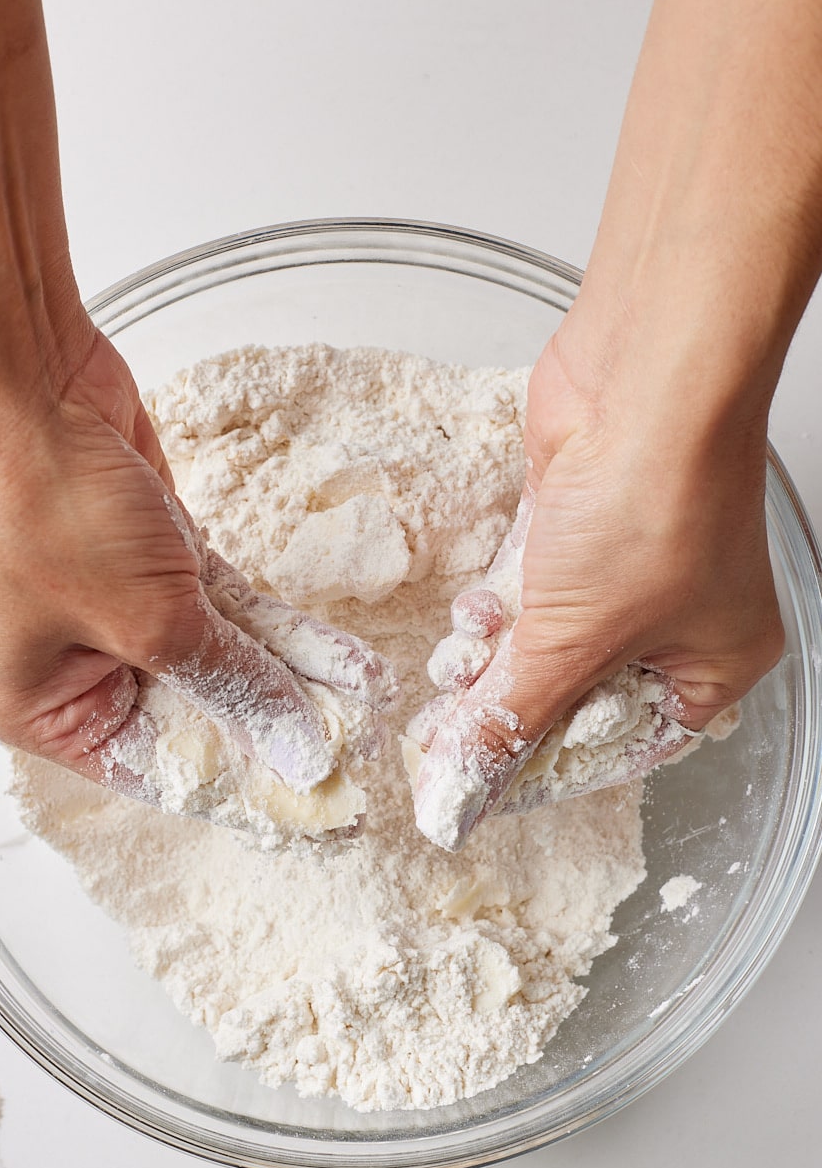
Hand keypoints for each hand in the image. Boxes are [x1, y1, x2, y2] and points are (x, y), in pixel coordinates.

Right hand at [0, 326, 396, 806]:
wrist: (20, 374)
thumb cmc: (39, 499)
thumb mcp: (145, 619)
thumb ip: (228, 684)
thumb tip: (292, 749)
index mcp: (39, 708)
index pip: (159, 770)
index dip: (241, 789)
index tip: (313, 807)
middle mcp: (74, 666)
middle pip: (196, 717)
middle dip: (277, 730)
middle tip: (355, 754)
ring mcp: (115, 608)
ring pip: (221, 659)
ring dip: (293, 678)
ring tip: (368, 707)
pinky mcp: (154, 560)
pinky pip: (228, 610)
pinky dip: (280, 630)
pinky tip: (340, 658)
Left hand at [411, 326, 784, 850]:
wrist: (645, 378)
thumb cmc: (656, 502)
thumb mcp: (573, 640)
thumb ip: (512, 719)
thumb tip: (466, 790)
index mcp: (714, 663)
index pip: (622, 745)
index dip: (550, 769)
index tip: (486, 784)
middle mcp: (678, 618)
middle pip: (576, 692)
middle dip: (513, 702)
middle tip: (454, 725)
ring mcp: (628, 566)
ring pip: (545, 638)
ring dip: (496, 650)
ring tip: (469, 651)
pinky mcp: (578, 523)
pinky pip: (530, 588)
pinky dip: (498, 603)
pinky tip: (476, 609)